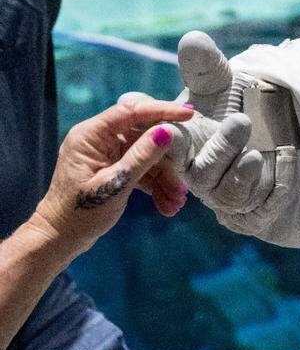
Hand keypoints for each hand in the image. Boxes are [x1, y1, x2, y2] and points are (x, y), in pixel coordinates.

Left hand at [29, 98, 193, 258]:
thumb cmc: (80, 213)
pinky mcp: (112, 168)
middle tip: (183, 181)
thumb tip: (166, 131)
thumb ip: (141, 157)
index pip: (131, 112)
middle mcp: (98, 140)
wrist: (61, 239)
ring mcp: (105, 154)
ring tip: (176, 202)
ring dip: (163, 179)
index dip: (162, 111)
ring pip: (145, 156)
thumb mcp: (115, 185)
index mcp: (90, 136)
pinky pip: (140, 169)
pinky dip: (154, 185)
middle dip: (166, 162)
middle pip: (143, 138)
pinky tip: (167, 204)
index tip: (189, 113)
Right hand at [166, 32, 277, 215]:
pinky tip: (275, 164)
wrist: (273, 132)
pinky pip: (252, 204)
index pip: (168, 146)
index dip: (168, 140)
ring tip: (256, 151)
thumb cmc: (233, 106)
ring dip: (241, 170)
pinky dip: (264, 186)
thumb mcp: (220, 84)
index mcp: (181, 144)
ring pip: (225, 190)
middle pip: (200, 171)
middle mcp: (197, 172)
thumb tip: (193, 39)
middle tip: (241, 120)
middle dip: (220, 149)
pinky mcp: (248, 206)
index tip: (174, 127)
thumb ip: (204, 65)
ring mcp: (222, 192)